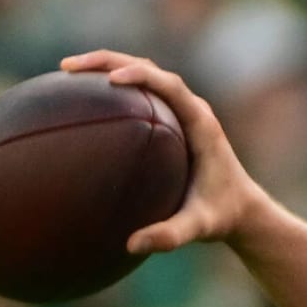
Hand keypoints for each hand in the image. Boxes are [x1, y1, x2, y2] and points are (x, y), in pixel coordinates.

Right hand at [60, 50, 265, 253]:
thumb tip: (132, 245)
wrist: (241, 209)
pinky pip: (139, 94)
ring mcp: (181, 111)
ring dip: (106, 66)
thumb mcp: (199, 227)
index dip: (141, 75)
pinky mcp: (171, 119)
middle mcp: (191, 109)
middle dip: (108, 61)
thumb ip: (171, 235)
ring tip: (64, 70)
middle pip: (149, 69)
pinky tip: (78, 100)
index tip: (110, 79)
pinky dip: (110, 89)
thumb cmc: (221, 215)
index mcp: (201, 124)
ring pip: (142, 75)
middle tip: (67, 66)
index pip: (170, 86)